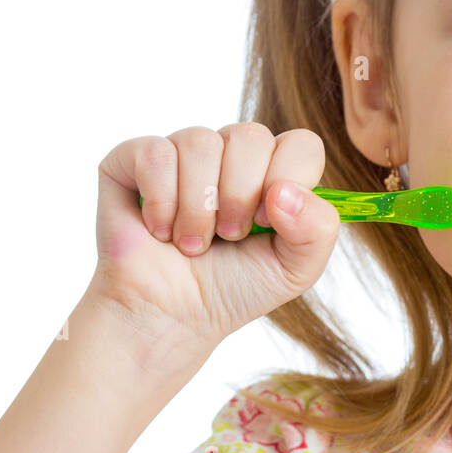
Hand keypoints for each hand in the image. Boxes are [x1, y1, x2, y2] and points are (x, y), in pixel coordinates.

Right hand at [88, 124, 340, 352]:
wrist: (172, 317)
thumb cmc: (234, 288)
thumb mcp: (296, 269)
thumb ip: (318, 230)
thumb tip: (285, 191)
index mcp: (273, 171)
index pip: (301, 144)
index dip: (288, 179)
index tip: (267, 222)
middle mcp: (229, 154)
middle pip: (250, 135)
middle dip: (240, 196)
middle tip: (228, 236)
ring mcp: (182, 153)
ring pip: (200, 141)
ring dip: (199, 207)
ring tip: (191, 243)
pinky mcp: (133, 159)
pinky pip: (155, 153)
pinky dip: (161, 201)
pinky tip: (160, 229)